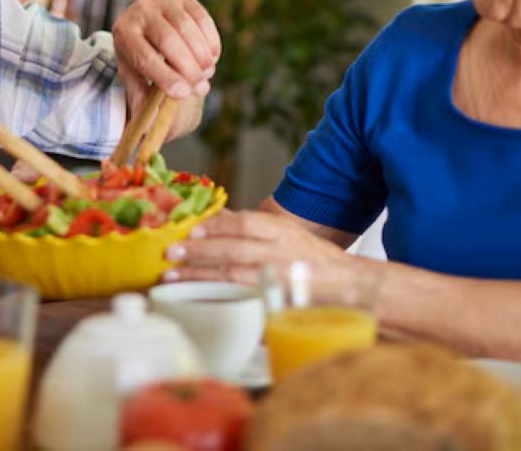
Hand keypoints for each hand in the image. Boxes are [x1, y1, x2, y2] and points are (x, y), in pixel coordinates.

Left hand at [112, 0, 220, 104]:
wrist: (145, 29)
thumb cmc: (140, 62)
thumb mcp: (135, 81)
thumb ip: (144, 101)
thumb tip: (155, 127)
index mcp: (123, 33)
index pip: (145, 56)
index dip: (166, 77)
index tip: (184, 94)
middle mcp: (139, 11)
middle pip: (169, 40)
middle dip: (188, 68)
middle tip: (201, 88)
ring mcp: (162, 0)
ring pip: (188, 29)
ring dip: (202, 56)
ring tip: (206, 75)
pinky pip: (202, 19)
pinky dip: (211, 42)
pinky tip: (211, 58)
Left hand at [163, 209, 346, 285]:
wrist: (349, 285)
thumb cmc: (311, 258)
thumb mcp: (285, 233)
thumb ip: (253, 227)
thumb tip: (216, 217)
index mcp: (282, 231)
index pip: (246, 223)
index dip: (217, 225)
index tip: (192, 228)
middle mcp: (281, 253)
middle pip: (235, 250)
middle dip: (199, 251)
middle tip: (171, 252)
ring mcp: (279, 281)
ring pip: (234, 276)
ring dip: (200, 276)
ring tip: (172, 277)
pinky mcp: (278, 304)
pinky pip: (243, 301)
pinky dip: (217, 300)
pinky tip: (196, 300)